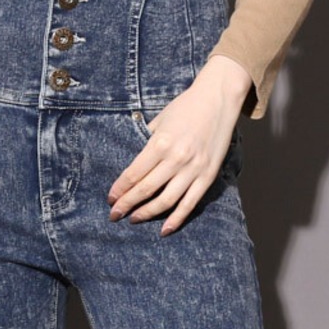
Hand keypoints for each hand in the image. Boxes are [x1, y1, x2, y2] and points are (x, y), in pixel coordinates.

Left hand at [107, 54, 252, 235]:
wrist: (218, 98)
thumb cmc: (186, 107)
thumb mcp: (160, 120)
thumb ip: (147, 143)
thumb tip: (134, 167)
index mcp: (161, 142)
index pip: (134, 173)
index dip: (120, 189)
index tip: (110, 199)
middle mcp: (176, 158)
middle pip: (146, 189)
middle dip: (127, 204)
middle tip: (114, 215)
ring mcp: (193, 169)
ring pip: (165, 201)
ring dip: (147, 214)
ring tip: (134, 220)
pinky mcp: (207, 176)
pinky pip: (189, 204)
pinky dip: (176, 219)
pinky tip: (164, 230)